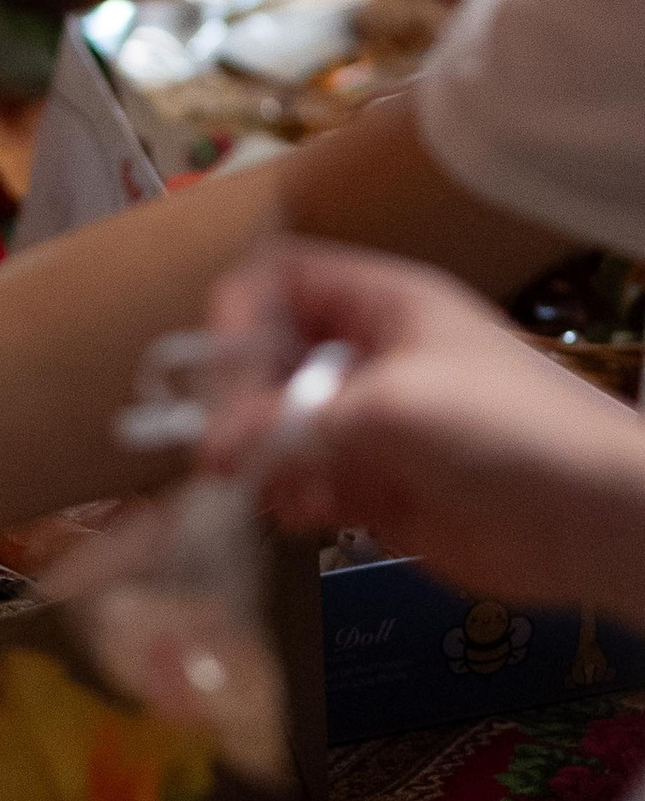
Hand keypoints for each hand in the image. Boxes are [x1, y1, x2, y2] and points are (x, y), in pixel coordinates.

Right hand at [201, 238, 644, 612]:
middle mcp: (371, 356)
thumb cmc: (501, 430)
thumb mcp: (388, 406)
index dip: (239, 313)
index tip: (214, 371)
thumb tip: (209, 449)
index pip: (282, 280)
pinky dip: (291, 497)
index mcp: (383, 305)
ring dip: (259, 454)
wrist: (592, 520)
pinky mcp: (380, 489)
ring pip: (282, 426)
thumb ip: (290, 423)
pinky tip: (299, 513)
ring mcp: (374, 425)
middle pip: (271, 356)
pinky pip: (309, 483)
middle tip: (218, 445)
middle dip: (237, 397)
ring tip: (252, 485)